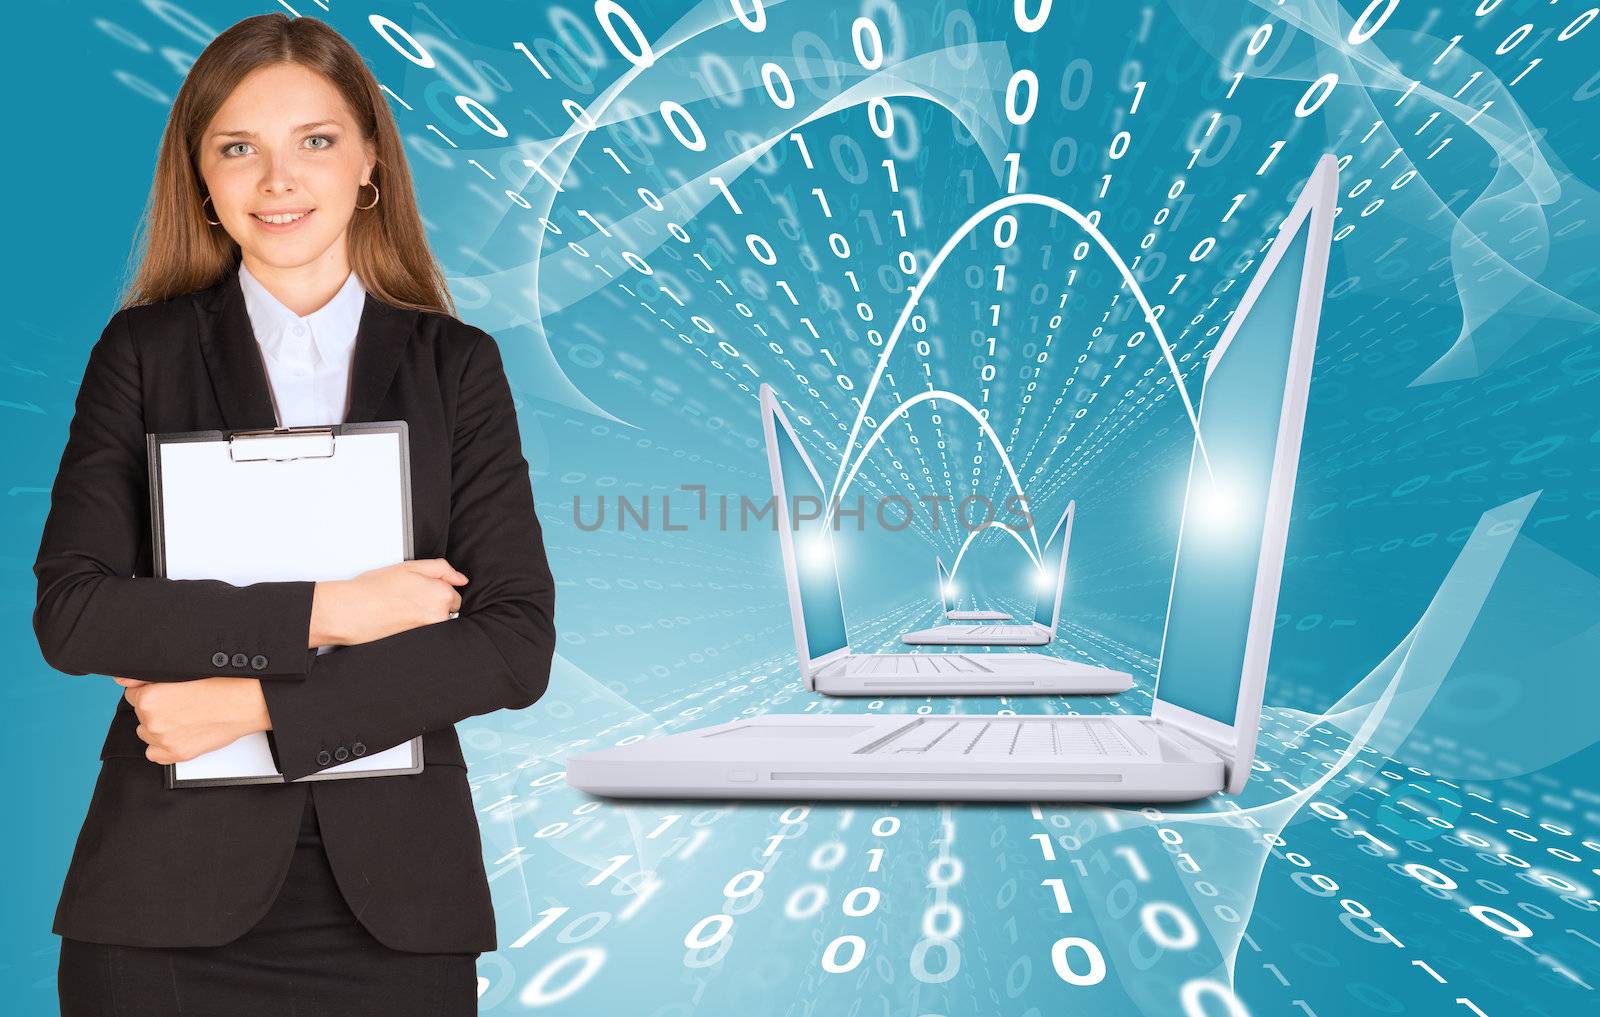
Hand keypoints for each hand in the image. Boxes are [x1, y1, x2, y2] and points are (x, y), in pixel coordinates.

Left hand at [115, 676, 270, 764]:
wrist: (249, 701)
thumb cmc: (222, 683)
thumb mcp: (181, 669)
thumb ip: (143, 676)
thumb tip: (120, 678)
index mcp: (149, 696)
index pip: (133, 693)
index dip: (152, 689)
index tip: (169, 690)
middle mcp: (153, 720)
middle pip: (140, 713)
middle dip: (157, 708)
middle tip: (183, 701)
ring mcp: (164, 739)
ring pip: (146, 732)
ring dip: (159, 726)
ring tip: (185, 715)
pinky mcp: (177, 754)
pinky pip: (155, 754)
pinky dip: (164, 746)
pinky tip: (181, 733)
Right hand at [312, 558, 467, 646]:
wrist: (351, 611)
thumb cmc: (374, 588)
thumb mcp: (410, 566)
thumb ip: (442, 569)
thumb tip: (462, 579)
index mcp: (442, 595)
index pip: (455, 595)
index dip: (437, 590)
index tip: (420, 588)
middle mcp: (439, 616)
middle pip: (448, 610)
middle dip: (434, 604)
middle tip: (408, 598)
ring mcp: (430, 632)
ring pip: (436, 622)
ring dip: (425, 617)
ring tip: (401, 609)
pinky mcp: (419, 643)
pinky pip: (427, 634)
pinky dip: (417, 628)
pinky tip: (399, 621)